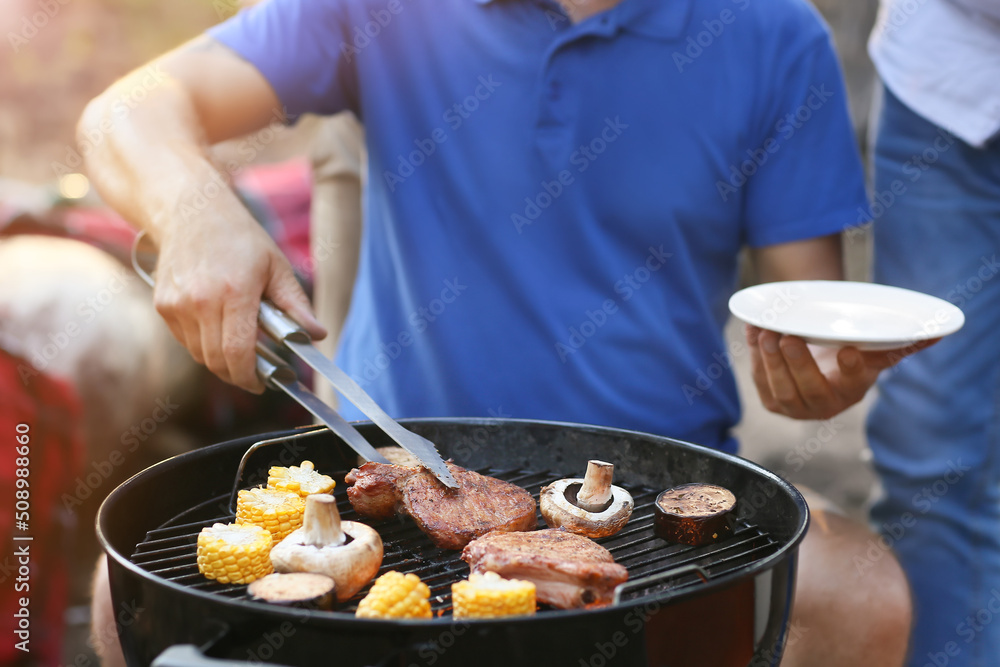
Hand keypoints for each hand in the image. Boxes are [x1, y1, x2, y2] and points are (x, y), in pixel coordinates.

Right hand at [152, 211, 325, 392]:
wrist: (191, 211)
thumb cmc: (239, 237)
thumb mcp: (276, 266)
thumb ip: (296, 305)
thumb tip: (317, 335)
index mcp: (234, 293)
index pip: (238, 352)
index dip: (250, 377)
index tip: (263, 384)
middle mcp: (200, 301)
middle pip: (217, 361)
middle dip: (238, 374)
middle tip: (256, 373)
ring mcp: (177, 305)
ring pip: (200, 355)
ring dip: (221, 360)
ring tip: (240, 346)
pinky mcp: (163, 306)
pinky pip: (186, 341)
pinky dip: (204, 344)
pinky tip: (218, 327)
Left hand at [745, 324, 937, 419]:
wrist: (818, 361)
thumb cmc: (850, 353)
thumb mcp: (874, 350)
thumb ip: (902, 343)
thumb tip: (939, 332)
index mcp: (851, 393)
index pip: (853, 381)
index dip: (851, 368)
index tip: (847, 350)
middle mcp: (822, 406)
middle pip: (808, 389)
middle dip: (797, 364)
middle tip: (788, 337)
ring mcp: (793, 407)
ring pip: (779, 389)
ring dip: (769, 361)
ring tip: (765, 333)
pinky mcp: (770, 401)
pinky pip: (759, 380)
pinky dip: (752, 355)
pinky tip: (752, 331)